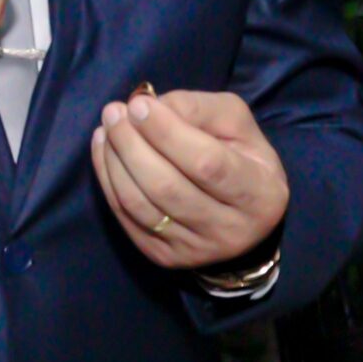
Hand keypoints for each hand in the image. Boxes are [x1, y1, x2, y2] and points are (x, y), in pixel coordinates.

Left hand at [89, 89, 289, 268]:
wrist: (241, 219)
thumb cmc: (241, 159)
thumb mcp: (236, 123)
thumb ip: (199, 109)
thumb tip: (150, 106)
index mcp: (259, 194)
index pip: (207, 164)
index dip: (167, 132)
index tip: (139, 104)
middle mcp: (229, 230)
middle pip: (166, 187)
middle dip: (132, 144)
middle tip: (114, 112)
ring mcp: (192, 250)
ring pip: (139, 205)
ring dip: (114, 161)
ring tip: (107, 127)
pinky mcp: (162, 257)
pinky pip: (125, 217)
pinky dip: (107, 180)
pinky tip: (104, 150)